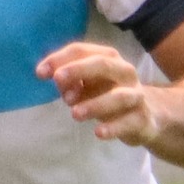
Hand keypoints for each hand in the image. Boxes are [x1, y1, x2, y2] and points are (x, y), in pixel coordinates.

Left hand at [37, 41, 162, 146]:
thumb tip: (53, 77)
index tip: (40, 72)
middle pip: (104, 64)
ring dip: (96, 104)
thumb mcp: (85, 86)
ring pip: (119, 96)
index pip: (82, 51)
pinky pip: (129, 122)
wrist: (143, 117)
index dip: (60, 59)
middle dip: (79, 69)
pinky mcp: (141, 119)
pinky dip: (114, 127)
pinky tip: (99, 132)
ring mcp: (135, 95)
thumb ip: (68, 81)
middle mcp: (124, 73)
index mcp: (108, 59)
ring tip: (75, 113)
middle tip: (57, 79)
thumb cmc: (106, 96)